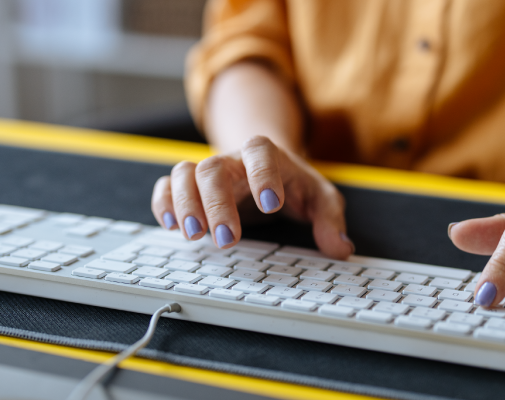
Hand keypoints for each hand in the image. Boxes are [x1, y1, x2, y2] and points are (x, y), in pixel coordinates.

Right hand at [151, 136, 353, 258]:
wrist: (267, 167)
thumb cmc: (294, 185)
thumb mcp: (320, 198)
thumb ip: (331, 220)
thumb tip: (340, 248)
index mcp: (266, 155)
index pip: (260, 151)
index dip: (263, 174)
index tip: (270, 204)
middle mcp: (231, 160)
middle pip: (214, 168)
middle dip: (217, 204)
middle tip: (227, 239)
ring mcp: (207, 171)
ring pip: (184, 174)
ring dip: (185, 204)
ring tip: (194, 236)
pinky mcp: (189, 187)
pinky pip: (166, 186)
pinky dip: (164, 204)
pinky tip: (171, 227)